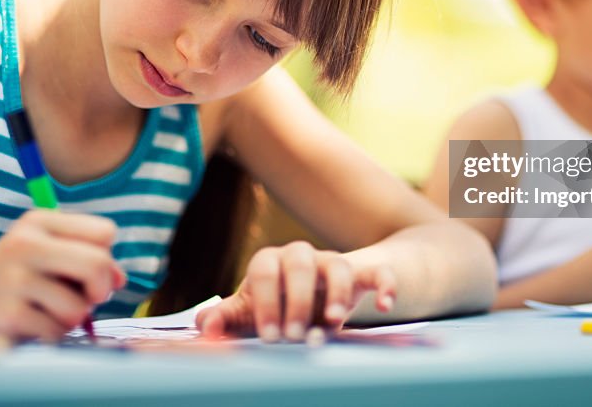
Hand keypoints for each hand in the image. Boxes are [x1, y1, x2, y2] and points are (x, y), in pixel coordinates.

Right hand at [0, 210, 125, 348]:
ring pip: (79, 306)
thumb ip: (88, 259)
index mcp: (39, 221)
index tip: (89, 270)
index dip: (106, 255)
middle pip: (97, 263)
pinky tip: (31, 324)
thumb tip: (118, 279)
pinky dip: (52, 334)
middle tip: (89, 297)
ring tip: (49, 311)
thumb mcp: (46, 252)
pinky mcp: (6, 314)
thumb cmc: (14, 275)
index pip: (104, 232)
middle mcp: (24, 243)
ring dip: (72, 317)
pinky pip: (56, 331)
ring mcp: (13, 278)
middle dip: (101, 287)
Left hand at [196, 241, 395, 341]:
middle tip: (293, 335)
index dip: (266, 300)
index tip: (269, 335)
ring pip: (338, 264)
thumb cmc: (274, 305)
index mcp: (270, 261)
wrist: (312, 294)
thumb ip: (228, 318)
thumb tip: (206, 327)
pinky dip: (384, 284)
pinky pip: (376, 272)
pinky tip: (385, 304)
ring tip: (332, 323)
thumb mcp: (250, 312)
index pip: (264, 270)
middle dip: (297, 299)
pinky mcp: (360, 275)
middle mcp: (301, 256)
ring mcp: (332, 263)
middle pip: (300, 263)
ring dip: (337, 292)